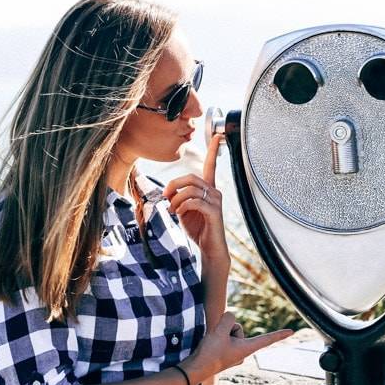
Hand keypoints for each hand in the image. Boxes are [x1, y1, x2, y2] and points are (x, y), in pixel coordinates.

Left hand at [164, 133, 227, 260]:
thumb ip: (178, 197)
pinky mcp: (214, 212)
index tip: (218, 136)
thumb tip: (169, 191)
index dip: (214, 150)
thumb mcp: (183, 209)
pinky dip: (182, 206)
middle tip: (166, 197)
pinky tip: (179, 214)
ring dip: (176, 199)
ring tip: (172, 210)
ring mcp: (215, 201)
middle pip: (191, 177)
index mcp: (208, 189)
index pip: (211, 165)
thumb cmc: (198, 228)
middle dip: (174, 185)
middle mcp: (214, 192)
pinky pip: (195, 201)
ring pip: (191, 189)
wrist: (209, 248)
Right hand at [183, 311, 294, 381]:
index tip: (292, 332)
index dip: (279, 334)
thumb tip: (230, 316)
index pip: (266, 339)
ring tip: (213, 344)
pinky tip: (210, 346)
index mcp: (246, 349)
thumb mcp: (220, 331)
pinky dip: (217, 338)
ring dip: (220, 333)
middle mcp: (243, 352)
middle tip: (218, 342)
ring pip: (229, 331)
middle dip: (227, 329)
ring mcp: (233, 353)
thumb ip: (228, 318)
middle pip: (238, 328)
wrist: (196, 369)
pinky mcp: (225, 353)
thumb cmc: (210, 353)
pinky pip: (223, 337)